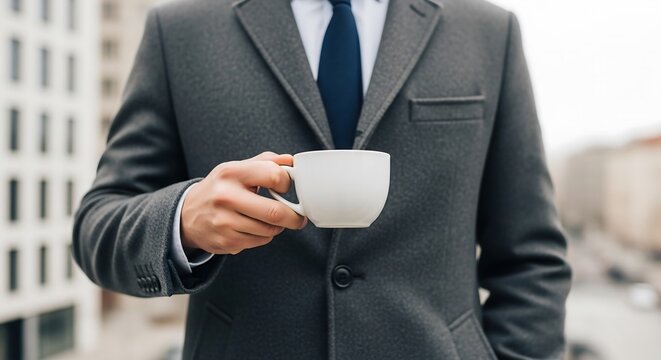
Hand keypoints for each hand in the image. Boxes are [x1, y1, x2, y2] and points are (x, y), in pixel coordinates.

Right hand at [180, 152, 306, 254]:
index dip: (286, 182)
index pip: (273, 175)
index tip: (285, 186)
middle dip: (294, 217)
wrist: (187, 215)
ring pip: (270, 230)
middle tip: (298, 217)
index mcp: (231, 173)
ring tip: (269, 219)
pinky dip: (263, 236)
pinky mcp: (226, 242)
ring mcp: (224, 222)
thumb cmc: (219, 189)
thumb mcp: (236, 169)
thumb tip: (291, 161)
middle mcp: (226, 197)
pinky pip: (259, 242)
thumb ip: (265, 162)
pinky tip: (253, 228)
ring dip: (277, 227)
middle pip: (275, 212)